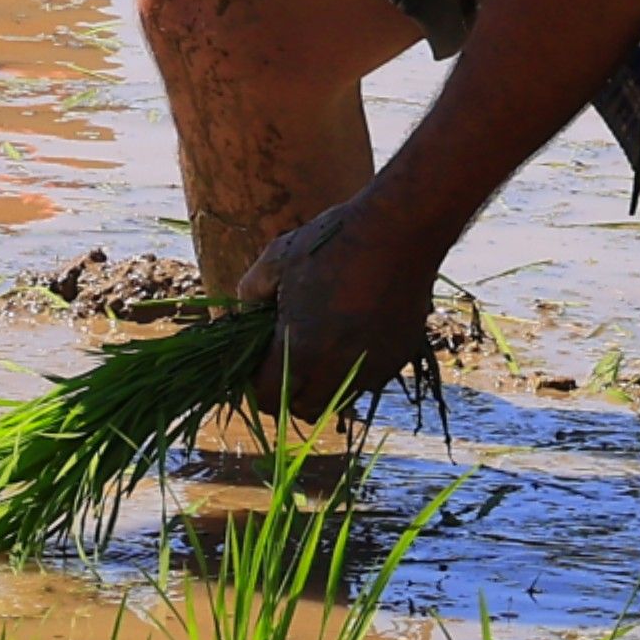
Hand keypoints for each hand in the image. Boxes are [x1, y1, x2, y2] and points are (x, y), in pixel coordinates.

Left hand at [254, 200, 444, 418]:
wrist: (401, 231)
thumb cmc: (333, 240)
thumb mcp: (276, 258)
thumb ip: (250, 293)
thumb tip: (238, 317)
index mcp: (301, 346)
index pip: (266, 396)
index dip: (252, 386)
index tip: (252, 366)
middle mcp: (338, 367)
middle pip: (301, 408)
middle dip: (284, 393)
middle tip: (278, 363)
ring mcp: (372, 366)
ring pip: (337, 401)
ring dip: (319, 387)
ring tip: (313, 352)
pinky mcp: (397, 358)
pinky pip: (366, 383)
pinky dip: (350, 374)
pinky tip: (345, 340)